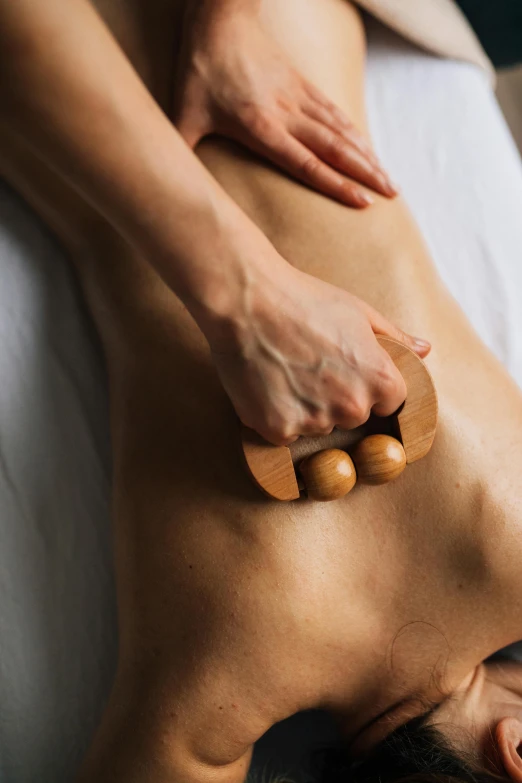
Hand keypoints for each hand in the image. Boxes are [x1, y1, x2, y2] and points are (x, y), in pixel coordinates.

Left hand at [172, 0, 396, 207]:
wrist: (221, 17)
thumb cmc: (199, 68)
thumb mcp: (182, 113)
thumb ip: (179, 151)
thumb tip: (168, 187)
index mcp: (261, 127)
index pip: (305, 162)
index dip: (334, 183)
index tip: (361, 202)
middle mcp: (287, 114)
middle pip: (334, 148)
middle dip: (365, 173)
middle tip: (391, 195)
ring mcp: (299, 98)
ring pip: (341, 131)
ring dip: (367, 155)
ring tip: (389, 178)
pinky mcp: (303, 85)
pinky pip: (335, 112)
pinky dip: (355, 132)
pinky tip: (369, 147)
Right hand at [202, 259, 429, 445]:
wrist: (246, 301)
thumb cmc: (303, 299)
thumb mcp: (359, 311)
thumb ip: (395, 337)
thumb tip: (425, 349)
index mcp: (380, 380)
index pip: (389, 403)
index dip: (367, 384)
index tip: (345, 369)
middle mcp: (352, 407)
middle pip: (352, 417)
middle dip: (336, 398)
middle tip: (309, 364)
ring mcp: (315, 422)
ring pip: (317, 425)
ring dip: (305, 408)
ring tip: (284, 369)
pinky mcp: (278, 430)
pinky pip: (284, 433)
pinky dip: (276, 415)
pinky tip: (266, 384)